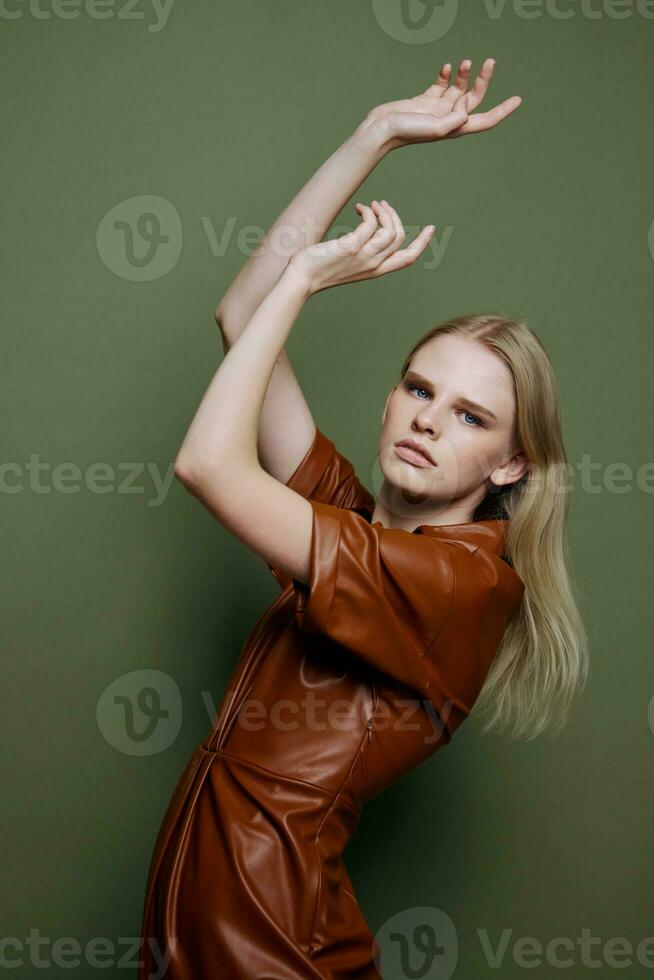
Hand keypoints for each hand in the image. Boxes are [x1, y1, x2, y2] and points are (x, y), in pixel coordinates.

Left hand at [288, 200, 433, 294]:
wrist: (300, 280)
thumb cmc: (317, 269)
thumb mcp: (346, 261)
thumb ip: (359, 250)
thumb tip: (366, 227)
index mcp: (375, 270)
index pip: (408, 259)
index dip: (422, 244)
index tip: (430, 228)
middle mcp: (373, 266)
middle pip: (400, 239)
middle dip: (395, 217)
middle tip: (382, 205)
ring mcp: (363, 258)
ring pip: (390, 231)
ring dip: (384, 211)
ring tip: (371, 205)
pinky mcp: (351, 248)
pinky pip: (372, 224)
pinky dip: (370, 212)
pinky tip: (360, 209)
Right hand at [364, 57, 521, 150]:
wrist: (381, 129)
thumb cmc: (406, 132)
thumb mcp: (436, 128)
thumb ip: (456, 117)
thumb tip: (467, 101)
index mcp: (455, 128)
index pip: (485, 120)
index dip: (503, 111)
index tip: (517, 99)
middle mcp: (449, 118)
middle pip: (474, 99)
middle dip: (483, 81)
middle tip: (490, 62)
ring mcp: (436, 109)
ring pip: (458, 89)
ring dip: (465, 75)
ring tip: (467, 62)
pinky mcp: (424, 100)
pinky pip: (440, 85)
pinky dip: (446, 75)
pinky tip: (446, 67)